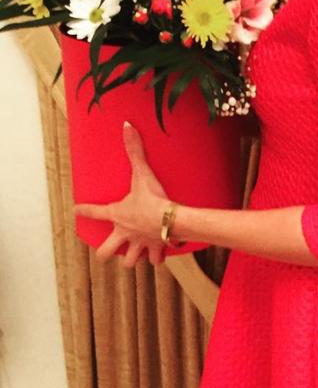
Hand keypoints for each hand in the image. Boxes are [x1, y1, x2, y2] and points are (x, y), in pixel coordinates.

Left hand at [73, 121, 170, 266]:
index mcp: (117, 215)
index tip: (76, 211)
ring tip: (134, 255)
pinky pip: (155, 260)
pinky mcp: (155, 250)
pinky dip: (156, 258)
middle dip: (105, 253)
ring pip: (129, 261)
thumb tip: (127, 126)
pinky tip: (159, 255)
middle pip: (106, 252)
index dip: (83, 210)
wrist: (171, 220)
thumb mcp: (142, 174)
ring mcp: (139, 244)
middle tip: (107, 251)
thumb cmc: (153, 199)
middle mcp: (124, 233)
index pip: (94, 211)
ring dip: (131, 259)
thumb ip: (134, 151)